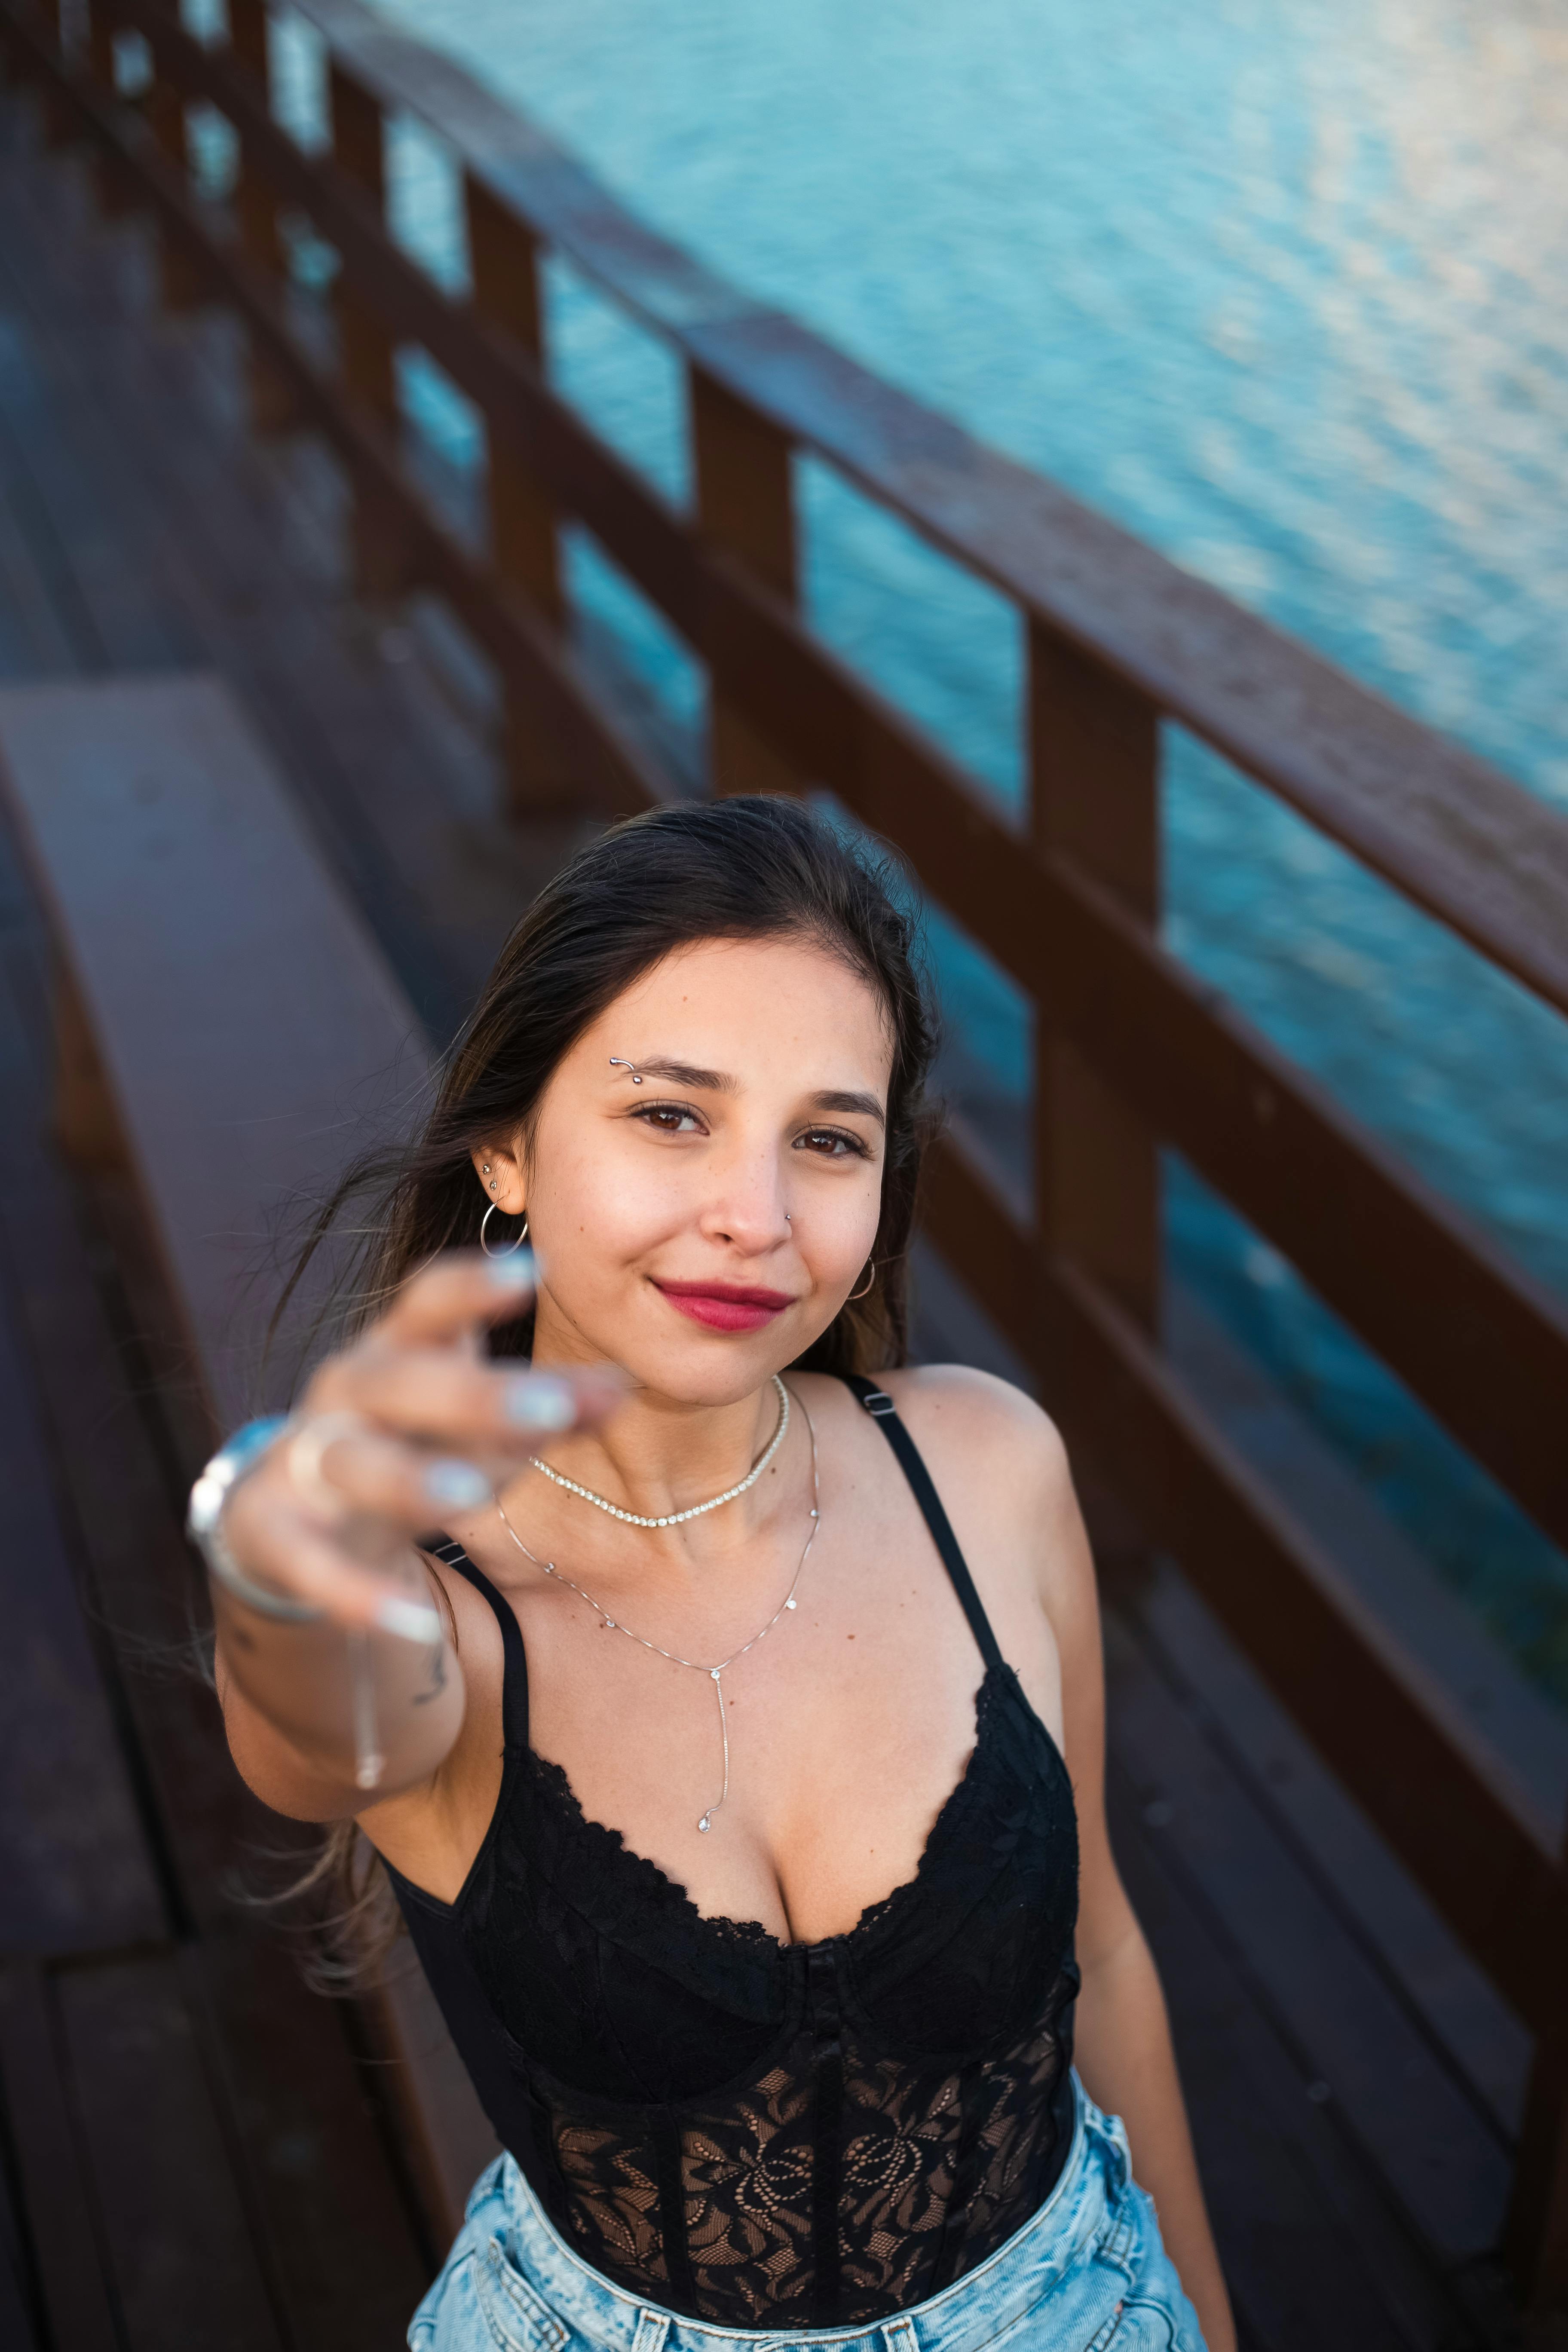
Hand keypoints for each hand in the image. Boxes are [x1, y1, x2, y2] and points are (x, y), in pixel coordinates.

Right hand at [221, 1252, 625, 1635]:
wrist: (284, 1524)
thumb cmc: (410, 1448)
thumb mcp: (476, 1424)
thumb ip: (552, 1406)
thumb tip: (621, 1388)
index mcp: (396, 1351)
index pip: (428, 1305)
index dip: (473, 1287)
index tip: (531, 1272)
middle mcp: (345, 1394)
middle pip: (404, 1383)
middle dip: (474, 1396)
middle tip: (549, 1408)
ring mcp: (303, 1463)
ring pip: (355, 1464)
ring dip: (408, 1480)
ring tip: (466, 1498)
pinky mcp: (272, 1536)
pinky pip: (311, 1565)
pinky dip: (355, 1595)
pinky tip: (412, 1623)